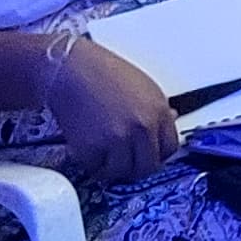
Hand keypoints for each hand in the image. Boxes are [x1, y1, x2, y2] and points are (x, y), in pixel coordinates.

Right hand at [40, 36, 179, 185]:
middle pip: (148, 166)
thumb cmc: (103, 73)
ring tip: (105, 154)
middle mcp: (142, 128)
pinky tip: (91, 149)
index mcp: (158, 112)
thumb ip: (157, 110)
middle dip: (137, 166)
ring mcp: (117, 140)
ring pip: (122, 172)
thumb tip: (169, 122)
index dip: (158, 154)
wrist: (69, 69)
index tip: (149, 155)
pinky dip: (93, 163)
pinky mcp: (92, 148)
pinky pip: (96, 168)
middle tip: (126, 160)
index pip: (170, 149)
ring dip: (113, 167)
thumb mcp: (144, 86)